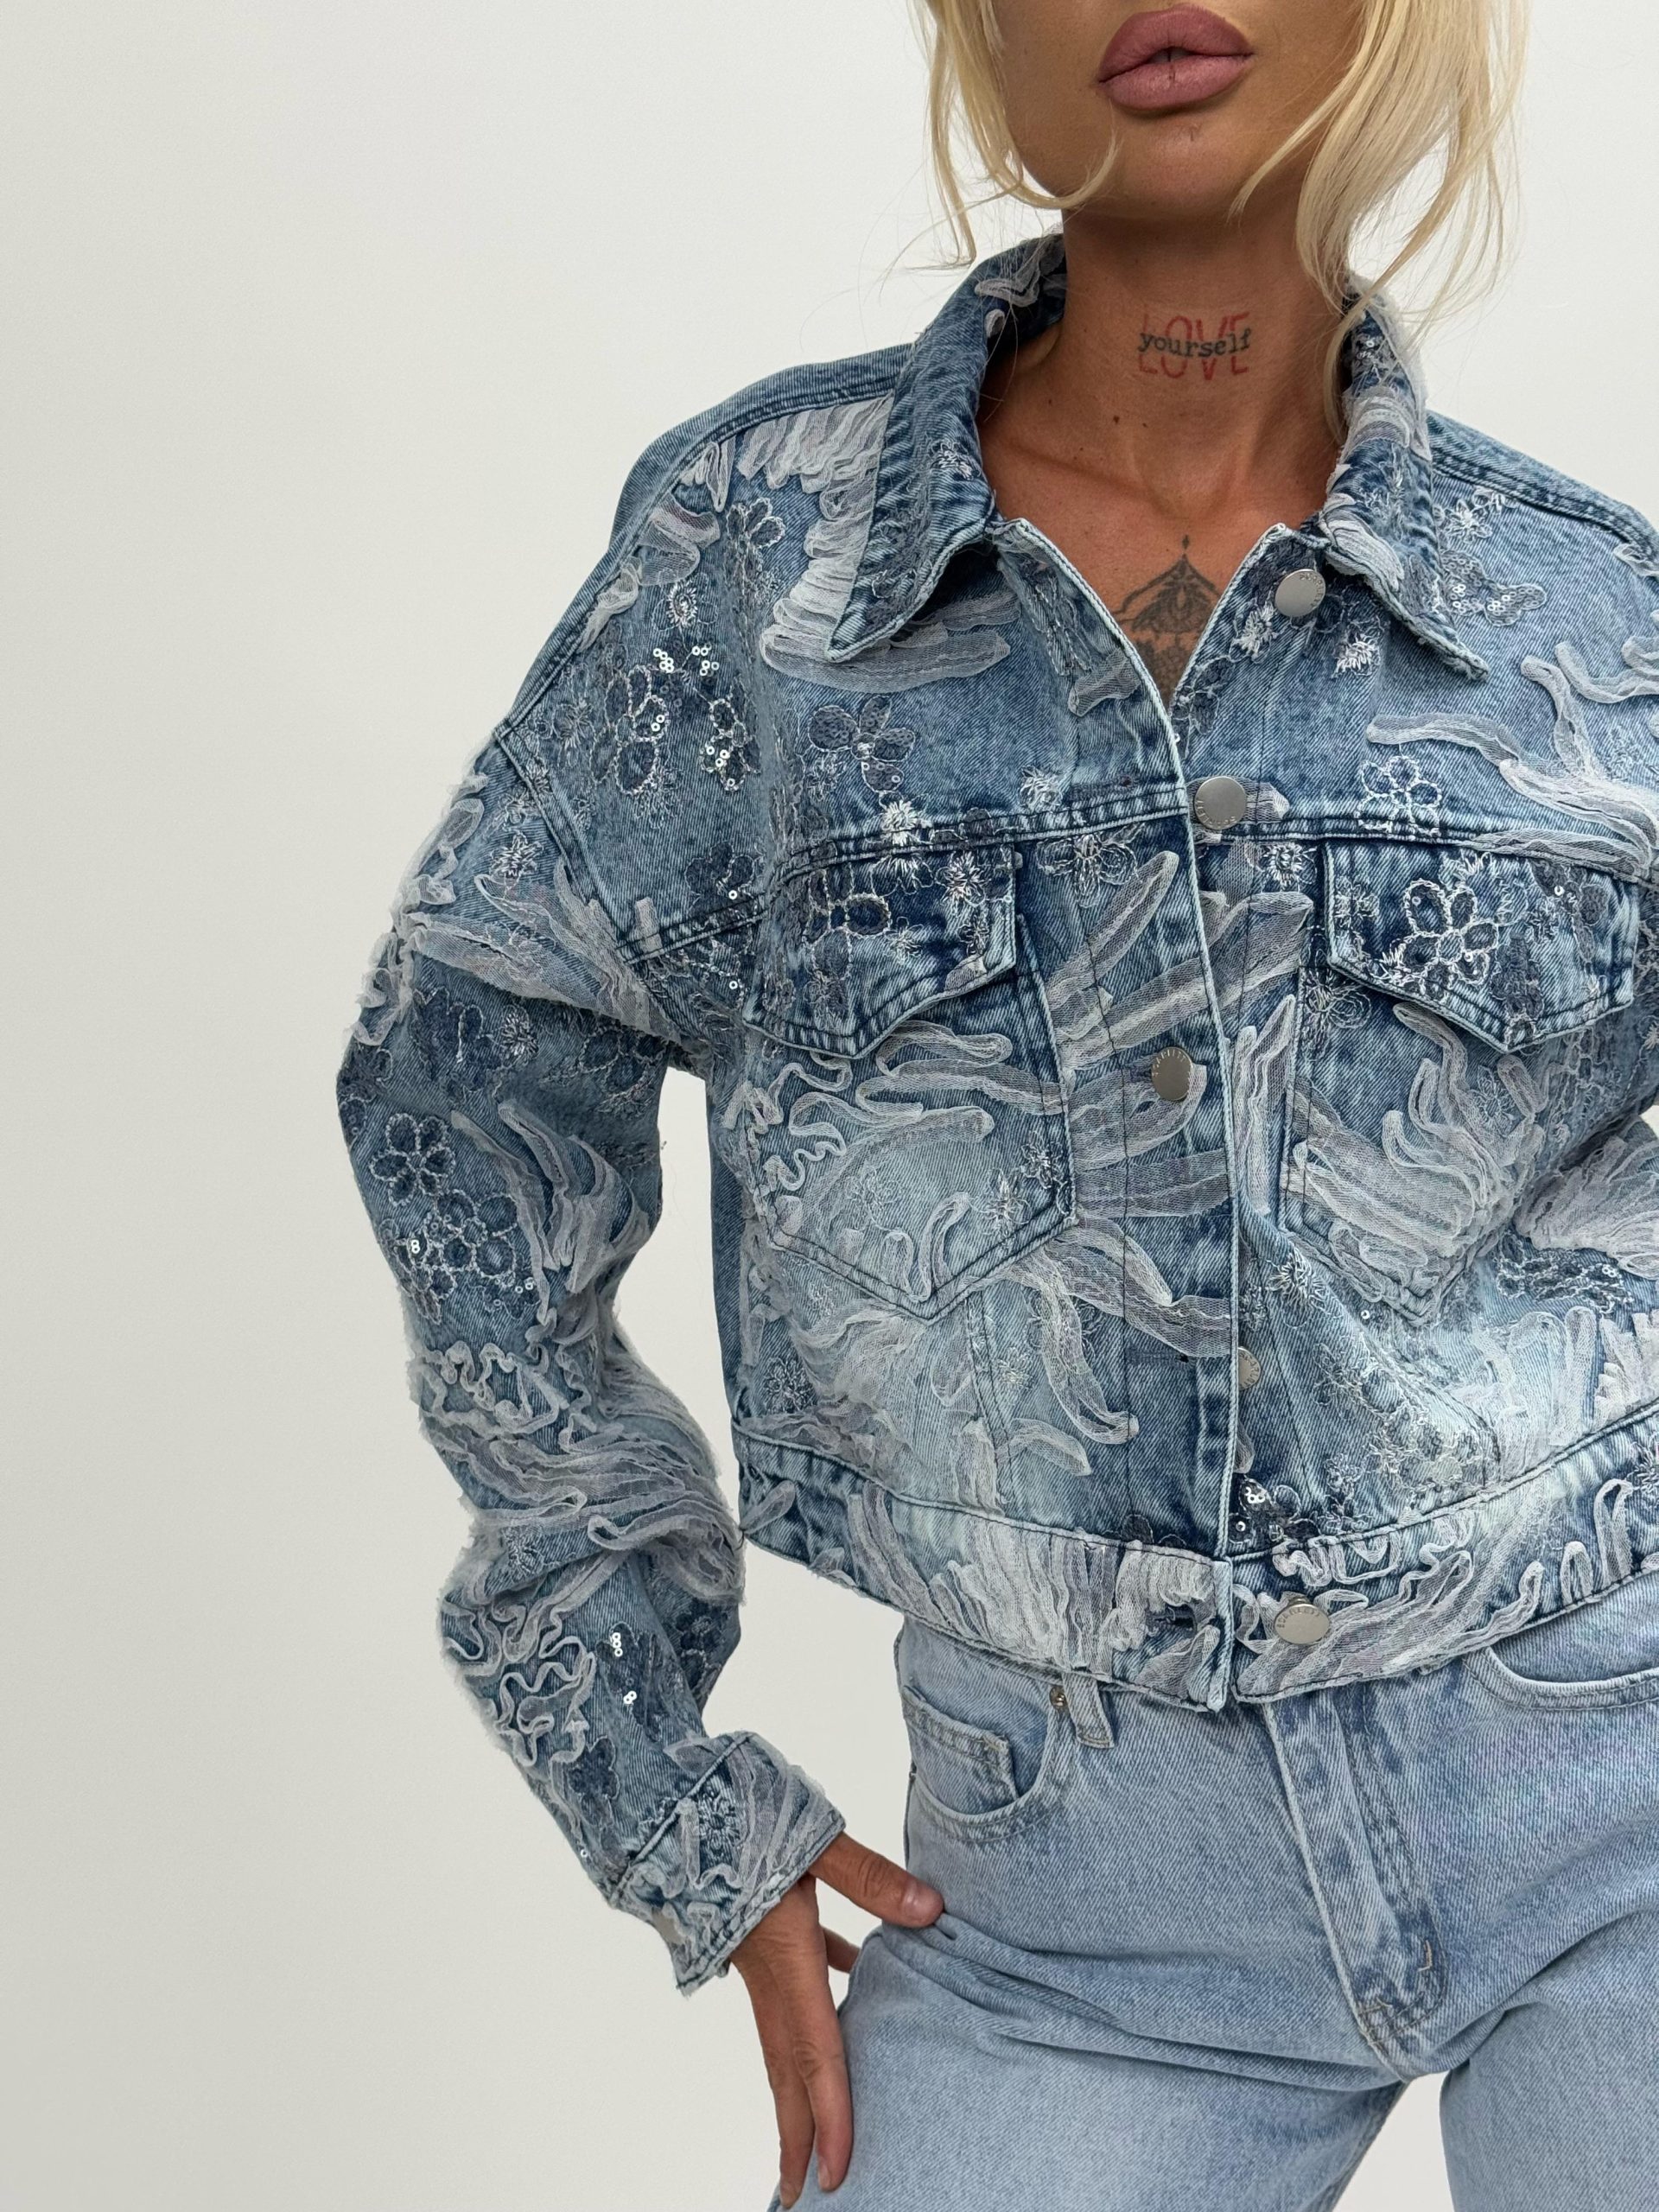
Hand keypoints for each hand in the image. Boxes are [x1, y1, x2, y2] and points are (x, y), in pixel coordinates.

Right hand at [731, 1831, 944, 2205]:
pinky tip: (854, 1977)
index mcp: (783, 1956)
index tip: (836, 2172)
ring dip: (800, 2082)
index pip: (815, 2051)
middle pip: (786, 2068)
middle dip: (796, 2133)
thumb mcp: (814, 1836)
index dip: (829, 2115)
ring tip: (817, 2120)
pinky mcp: (751, 1930)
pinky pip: (789, 1985)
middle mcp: (764, 1970)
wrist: (665, 1798)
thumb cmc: (734, 1809)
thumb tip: (931, 1911)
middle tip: (800, 2193)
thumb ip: (870, 1876)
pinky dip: (817, 2001)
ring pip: (782, 2034)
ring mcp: (753, 1954)